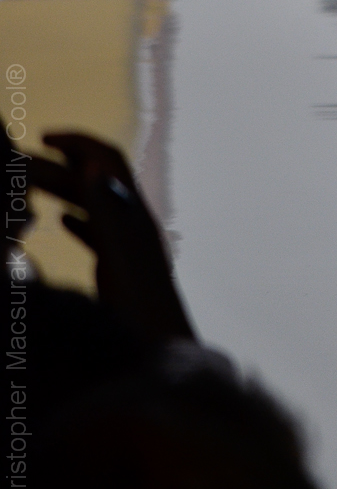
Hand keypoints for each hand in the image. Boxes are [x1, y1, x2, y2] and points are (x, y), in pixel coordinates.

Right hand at [28, 132, 193, 339]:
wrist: (163, 352)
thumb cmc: (142, 312)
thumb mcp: (119, 258)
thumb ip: (106, 213)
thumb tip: (92, 166)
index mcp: (133, 216)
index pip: (107, 161)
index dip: (78, 143)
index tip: (43, 137)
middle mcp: (134, 225)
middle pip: (96, 182)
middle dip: (62, 165)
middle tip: (21, 163)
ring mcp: (128, 247)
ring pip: (94, 206)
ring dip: (65, 190)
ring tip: (29, 186)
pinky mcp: (122, 270)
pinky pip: (98, 232)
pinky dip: (78, 218)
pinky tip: (60, 221)